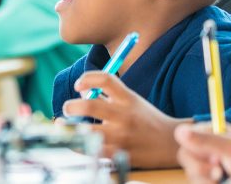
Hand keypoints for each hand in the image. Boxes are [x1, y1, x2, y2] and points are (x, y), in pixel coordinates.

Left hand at [62, 71, 183, 167]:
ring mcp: (121, 136)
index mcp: (127, 98)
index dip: (86, 78)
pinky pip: (91, 150)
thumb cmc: (145, 119)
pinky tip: (75, 141)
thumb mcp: (130, 100)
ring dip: (70, 128)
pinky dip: (78, 145)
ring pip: (87, 131)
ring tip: (63, 125)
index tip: (77, 86)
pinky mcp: (119, 154)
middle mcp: (124, 115)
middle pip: (89, 106)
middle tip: (67, 108)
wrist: (171, 144)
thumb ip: (107, 94)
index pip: (104, 80)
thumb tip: (80, 91)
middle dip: (71, 106)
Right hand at [176, 123, 230, 182]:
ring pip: (190, 173)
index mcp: (215, 134)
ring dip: (204, 180)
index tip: (214, 158)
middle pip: (185, 155)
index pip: (186, 134)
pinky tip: (220, 183)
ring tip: (222, 179)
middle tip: (219, 172)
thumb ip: (207, 142)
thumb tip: (180, 132)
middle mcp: (210, 149)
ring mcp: (210, 166)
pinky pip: (197, 182)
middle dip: (199, 168)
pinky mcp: (209, 179)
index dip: (194, 148)